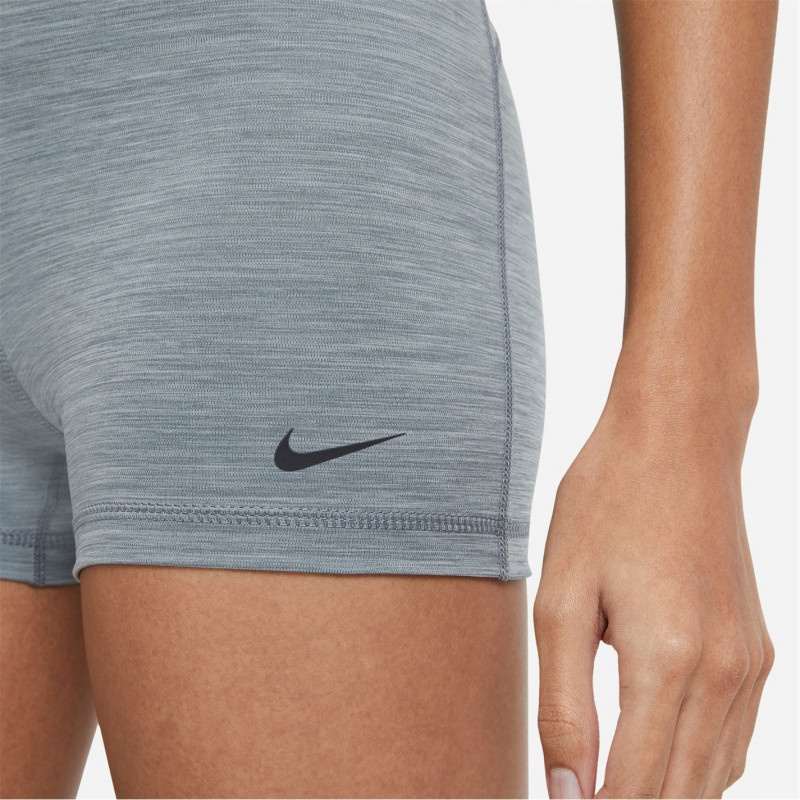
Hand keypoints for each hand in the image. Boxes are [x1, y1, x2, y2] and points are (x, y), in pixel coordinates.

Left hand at [533, 380, 773, 798]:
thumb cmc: (607, 505)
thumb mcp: (562, 598)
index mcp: (666, 662)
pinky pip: (733, 738)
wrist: (677, 440)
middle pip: (679, 794)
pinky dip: (697, 766)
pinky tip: (659, 757)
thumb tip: (567, 789)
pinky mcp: (759, 649)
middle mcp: (724, 675)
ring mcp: (751, 664)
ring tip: (610, 783)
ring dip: (664, 793)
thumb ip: (564, 702)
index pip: (634, 789)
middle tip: (579, 795)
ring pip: (713, 776)